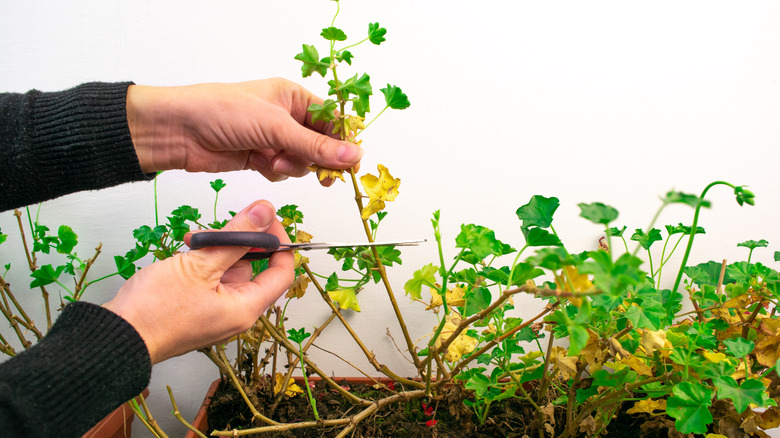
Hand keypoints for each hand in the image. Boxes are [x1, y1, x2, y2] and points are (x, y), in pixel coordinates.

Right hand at [103, 200, 293, 363]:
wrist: (117, 337)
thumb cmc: (155, 311)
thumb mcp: (200, 265)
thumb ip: (237, 236)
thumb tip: (265, 212)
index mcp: (245, 308)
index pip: (282, 272)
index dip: (279, 242)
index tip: (267, 219)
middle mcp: (235, 312)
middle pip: (254, 266)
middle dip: (239, 240)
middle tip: (221, 226)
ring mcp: (216, 309)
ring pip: (229, 267)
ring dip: (217, 247)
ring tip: (195, 239)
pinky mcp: (197, 305)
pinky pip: (211, 276)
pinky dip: (203, 260)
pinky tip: (188, 249)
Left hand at [126, 78, 362, 185]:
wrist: (179, 131)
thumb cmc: (223, 112)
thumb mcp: (275, 126)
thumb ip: (316, 145)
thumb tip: (354, 155)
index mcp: (293, 96)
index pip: (331, 119)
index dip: (343, 141)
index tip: (349, 162)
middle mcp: (286, 116)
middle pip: (320, 144)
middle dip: (316, 158)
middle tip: (323, 176)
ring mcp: (272, 138)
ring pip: (302, 161)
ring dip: (291, 164)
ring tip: (270, 159)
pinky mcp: (259, 157)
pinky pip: (282, 170)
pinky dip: (273, 170)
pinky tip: (257, 162)